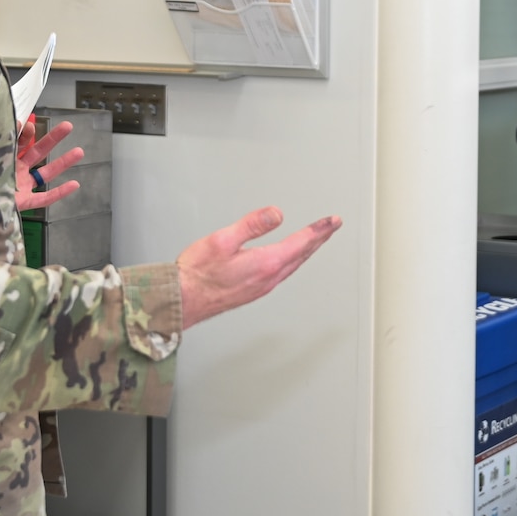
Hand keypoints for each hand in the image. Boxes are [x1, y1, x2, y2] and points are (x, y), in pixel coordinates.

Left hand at [15, 116, 83, 210]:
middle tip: (68, 126)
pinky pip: (45, 197)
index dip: (25, 133)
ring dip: (63, 162)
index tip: (28, 124)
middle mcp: (14, 171)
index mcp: (2, 159)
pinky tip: (74, 184)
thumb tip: (13, 123)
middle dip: (53, 139)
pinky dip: (60, 192)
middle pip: (37, 153)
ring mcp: (21, 186)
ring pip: (46, 173)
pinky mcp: (24, 203)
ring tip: (79, 151)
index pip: (18, 143)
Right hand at [178, 207, 342, 328]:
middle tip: (332, 226)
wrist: (183, 301)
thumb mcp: (223, 239)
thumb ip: (252, 225)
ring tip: (317, 239)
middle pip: (302, 254)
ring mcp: (263, 287)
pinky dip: (294, 260)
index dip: (319, 230)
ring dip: (308, 250)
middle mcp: (269, 278)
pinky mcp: (254, 291)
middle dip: (319, 238)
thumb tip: (277, 214)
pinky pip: (283, 272)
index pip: (301, 242)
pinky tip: (292, 258)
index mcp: (266, 263)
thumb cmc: (197, 273)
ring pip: (294, 265)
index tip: (333, 221)